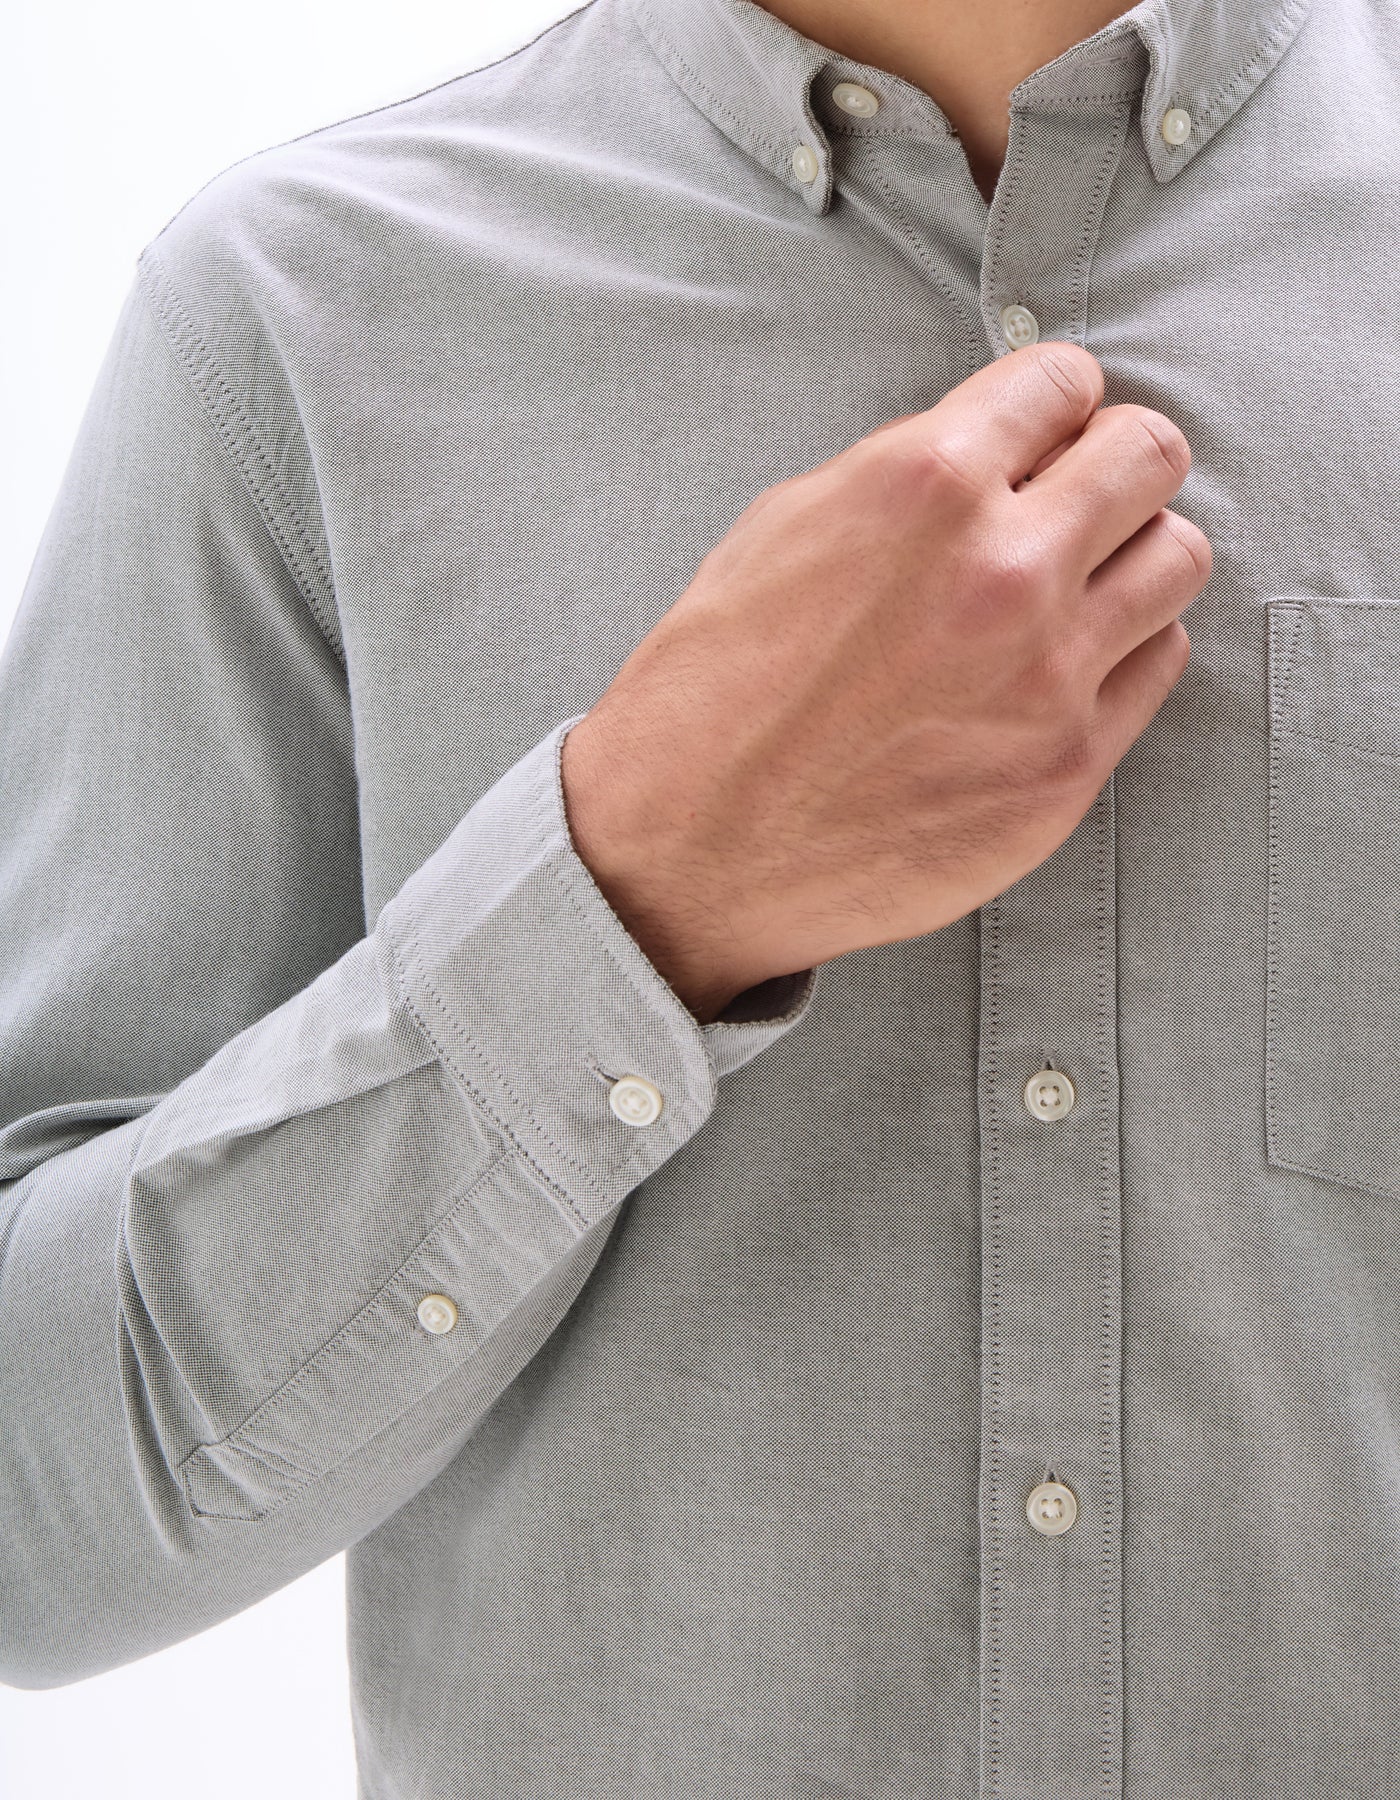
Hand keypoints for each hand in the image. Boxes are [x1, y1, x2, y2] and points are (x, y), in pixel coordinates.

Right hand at [561, 342, 1209, 1022]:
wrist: (692, 849)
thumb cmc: (715, 690)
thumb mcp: (782, 529)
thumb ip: (904, 474)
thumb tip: (994, 453)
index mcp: (924, 484)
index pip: (1065, 381)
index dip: (1053, 403)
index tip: (1047, 430)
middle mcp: (1005, 568)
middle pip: (1152, 456)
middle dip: (1116, 462)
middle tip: (1080, 495)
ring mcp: (1048, 674)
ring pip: (1179, 558)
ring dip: (1134, 554)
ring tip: (1081, 583)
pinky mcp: (1068, 766)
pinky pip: (1158, 665)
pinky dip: (1124, 651)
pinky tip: (1062, 665)